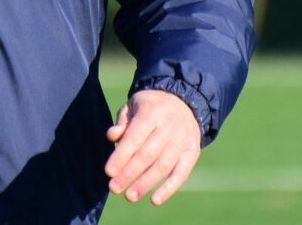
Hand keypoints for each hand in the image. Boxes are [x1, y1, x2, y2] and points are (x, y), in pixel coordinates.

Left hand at [104, 89, 200, 205]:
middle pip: (148, 154)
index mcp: (151, 112)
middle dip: (129, 173)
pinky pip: (181, 173)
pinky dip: (169, 189)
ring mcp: (182, 140)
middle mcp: (169, 126)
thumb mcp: (133, 106)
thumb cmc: (150, 108)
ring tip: (129, 196)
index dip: (121, 155)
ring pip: (163, 166)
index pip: (135, 137)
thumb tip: (111, 136)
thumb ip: (122, 122)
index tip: (108, 172)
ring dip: (145, 184)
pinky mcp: (192, 152)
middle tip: (114, 188)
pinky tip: (154, 200)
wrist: (184, 101)